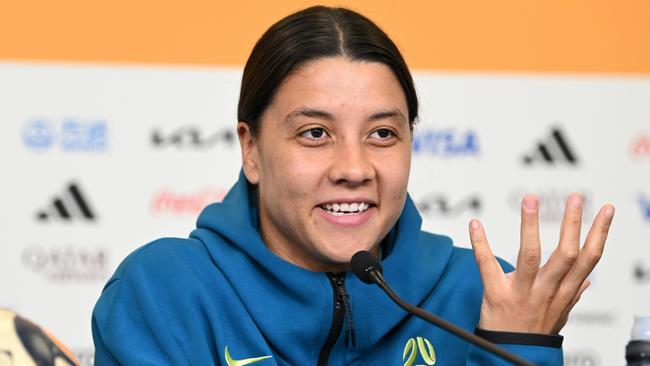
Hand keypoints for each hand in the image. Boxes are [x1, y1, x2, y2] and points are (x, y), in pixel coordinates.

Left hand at [469, 193, 614, 333]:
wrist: (510, 355)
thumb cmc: (533, 333)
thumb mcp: (559, 316)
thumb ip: (572, 295)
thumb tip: (587, 281)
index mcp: (563, 292)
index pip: (588, 259)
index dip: (599, 234)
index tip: (606, 210)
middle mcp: (546, 291)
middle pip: (566, 255)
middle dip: (572, 224)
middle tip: (577, 197)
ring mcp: (521, 293)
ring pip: (529, 256)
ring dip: (530, 227)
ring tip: (530, 200)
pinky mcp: (496, 294)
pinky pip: (487, 265)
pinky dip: (480, 243)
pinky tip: (475, 224)